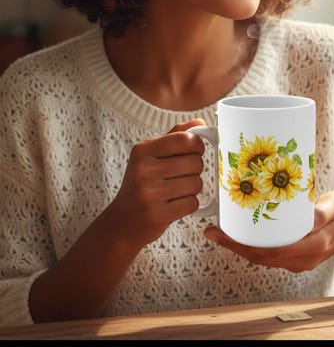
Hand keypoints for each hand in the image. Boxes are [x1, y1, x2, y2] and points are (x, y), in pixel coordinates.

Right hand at [104, 119, 208, 248]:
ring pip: (196, 184)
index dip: (198, 146)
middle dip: (195, 170)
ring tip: (176, 192)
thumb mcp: (150, 157)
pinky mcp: (157, 215)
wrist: (120, 224)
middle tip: (182, 176)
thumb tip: (200, 122)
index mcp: (142, 150)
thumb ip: (175, 137)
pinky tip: (174, 205)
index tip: (194, 153)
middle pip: (195, 163)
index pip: (185, 139)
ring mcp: (149, 193)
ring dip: (193, 189)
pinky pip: (192, 203)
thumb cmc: (140, 186)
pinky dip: (189, 205)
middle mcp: (143, 169)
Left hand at [203, 191, 333, 271]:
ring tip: (216, 232)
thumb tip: (307, 217)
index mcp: (313, 247)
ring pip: (261, 259)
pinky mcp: (291, 258)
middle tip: (212, 231)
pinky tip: (235, 235)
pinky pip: (266, 255)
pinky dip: (248, 247)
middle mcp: (301, 259)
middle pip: (261, 257)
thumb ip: (325, 211)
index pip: (274, 251)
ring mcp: (295, 262)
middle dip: (234, 247)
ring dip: (237, 248)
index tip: (228, 234)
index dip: (248, 245)